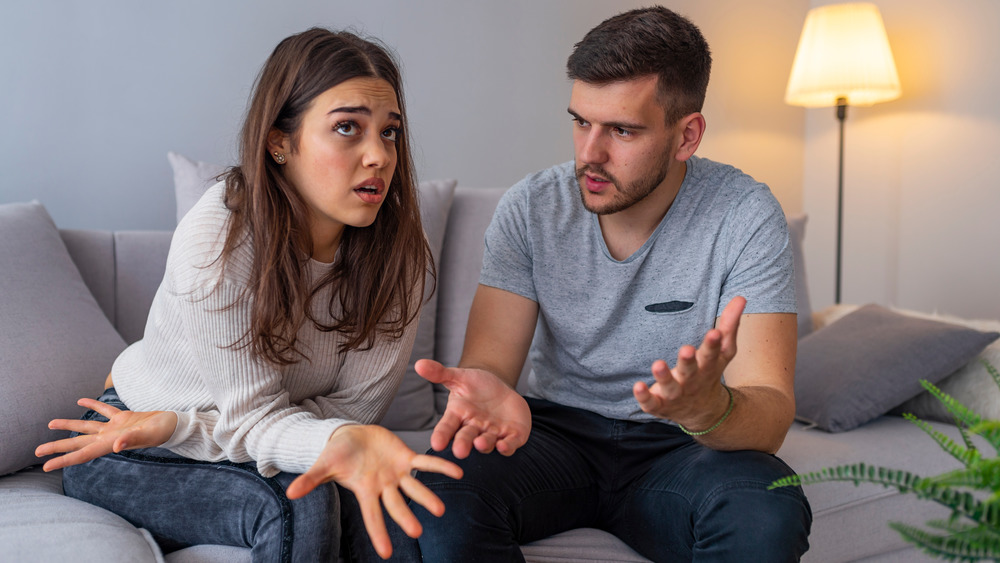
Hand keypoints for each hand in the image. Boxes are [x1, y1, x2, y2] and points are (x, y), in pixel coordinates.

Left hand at [35, 398, 177, 471]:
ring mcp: (115, 428)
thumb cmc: (163, 431)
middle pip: (78, 443)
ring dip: (68, 426)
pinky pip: (103, 411)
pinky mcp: (123, 418)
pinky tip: (80, 401)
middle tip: (37, 452)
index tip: (46, 465)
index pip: (82, 453)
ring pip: (86, 427)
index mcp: (111, 444)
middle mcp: (109, 438)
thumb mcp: (147, 435)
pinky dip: (91, 405)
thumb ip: (131, 439)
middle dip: (57, 447)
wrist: (175, 425)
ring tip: (50, 424)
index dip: (63, 459)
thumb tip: (116, 447)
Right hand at [285, 425, 461, 559]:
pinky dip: (441, 467)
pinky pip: (426, 463)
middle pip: (396, 506)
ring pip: (414, 488)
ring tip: (441, 510)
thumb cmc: (336, 454)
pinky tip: (458, 473)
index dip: (379, 533)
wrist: (351, 435)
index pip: (372, 516)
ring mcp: (397, 473)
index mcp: (365, 491)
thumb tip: (290, 492)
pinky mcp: (406, 457)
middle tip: (417, 532)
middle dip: (405, 518)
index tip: (387, 553)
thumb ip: (311, 480)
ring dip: (427, 498)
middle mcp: (383, 487)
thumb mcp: (323, 465)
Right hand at [415, 359, 530, 458]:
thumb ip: (440, 373)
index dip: (441, 436)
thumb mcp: (459, 377)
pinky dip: (507, 447)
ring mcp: (492, 434)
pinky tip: (503, 446)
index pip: (447, 427)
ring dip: (484, 445)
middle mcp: (473, 428)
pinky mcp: (511, 436)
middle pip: (466, 438)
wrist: (500, 389)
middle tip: (459, 451)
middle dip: (463, 444)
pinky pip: (509, 444)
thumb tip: (419, 364)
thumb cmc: (476, 386)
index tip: (436, 444)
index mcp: (458, 416)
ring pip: (486, 443)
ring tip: (479, 443)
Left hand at [633, 296, 744, 426]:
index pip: (712, 354)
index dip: (713, 344)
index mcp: (707, 366)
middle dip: (688, 361)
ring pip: (670, 387)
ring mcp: (676, 394)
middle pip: (690, 370)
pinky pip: (651, 403)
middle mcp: (692, 381)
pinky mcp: (660, 405)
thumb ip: (729, 325)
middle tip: (686, 349)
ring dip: (664, 377)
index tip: (714, 332)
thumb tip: (740, 297)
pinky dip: (644, 397)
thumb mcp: (723, 351)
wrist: (703, 412)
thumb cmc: (710, 372)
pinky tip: (637, 386)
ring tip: (657, 364)